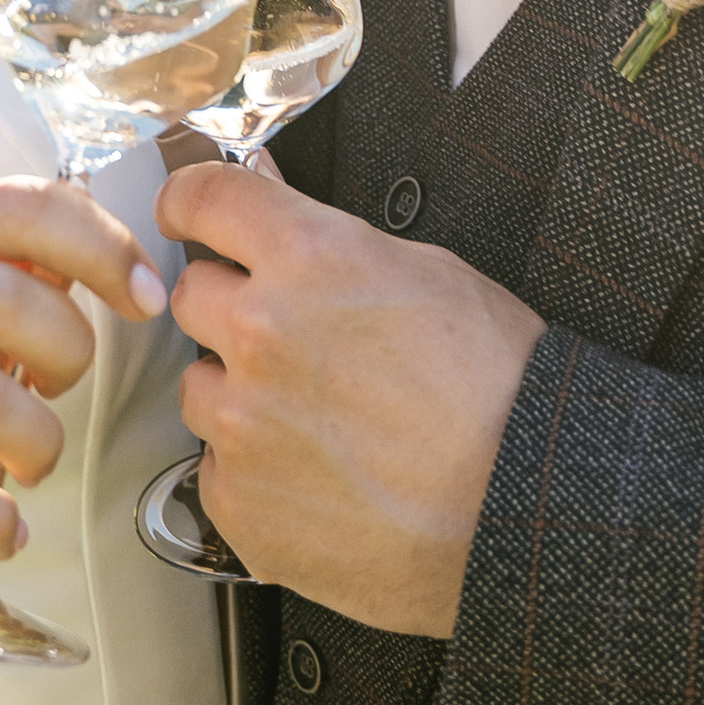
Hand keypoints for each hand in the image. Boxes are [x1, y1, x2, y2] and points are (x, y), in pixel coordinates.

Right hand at [0, 176, 165, 608]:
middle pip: (0, 296)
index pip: (12, 207)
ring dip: (39, 440)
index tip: (145, 297)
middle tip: (63, 385)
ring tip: (35, 461)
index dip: (101, 247)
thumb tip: (114, 254)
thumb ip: (26, 272)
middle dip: (68, 349)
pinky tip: (4, 527)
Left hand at [156, 164, 544, 635]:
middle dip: (231, 310)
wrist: (520, 506)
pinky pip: (215, 471)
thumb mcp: (429, 274)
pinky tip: (316, 477)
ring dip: (238, 395)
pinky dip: (253, 473)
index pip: (204, 198)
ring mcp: (243, 423)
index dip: (189, 202)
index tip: (182, 214)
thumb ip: (335, 248)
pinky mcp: (241, 502)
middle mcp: (260, 332)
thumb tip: (286, 231)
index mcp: (308, 259)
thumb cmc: (499, 391)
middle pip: (191, 295)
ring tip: (317, 422)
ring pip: (199, 388)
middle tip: (290, 342)